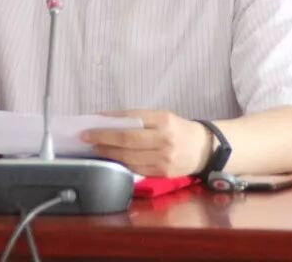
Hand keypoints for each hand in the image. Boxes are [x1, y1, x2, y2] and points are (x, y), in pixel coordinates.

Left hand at [80, 110, 213, 177]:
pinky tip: (112, 160)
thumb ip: (138, 119)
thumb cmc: (178, 129)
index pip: (130, 120)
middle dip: (103, 140)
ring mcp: (164, 159)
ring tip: (95, 149)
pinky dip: (122, 164)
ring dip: (109, 154)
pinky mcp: (163, 174)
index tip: (91, 124)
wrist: (205, 149)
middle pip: (127, 141)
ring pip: (129, 158)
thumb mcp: (162, 117)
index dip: (109, 124)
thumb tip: (108, 120)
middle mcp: (164, 140)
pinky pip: (137, 169)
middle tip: (86, 138)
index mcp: (163, 120)